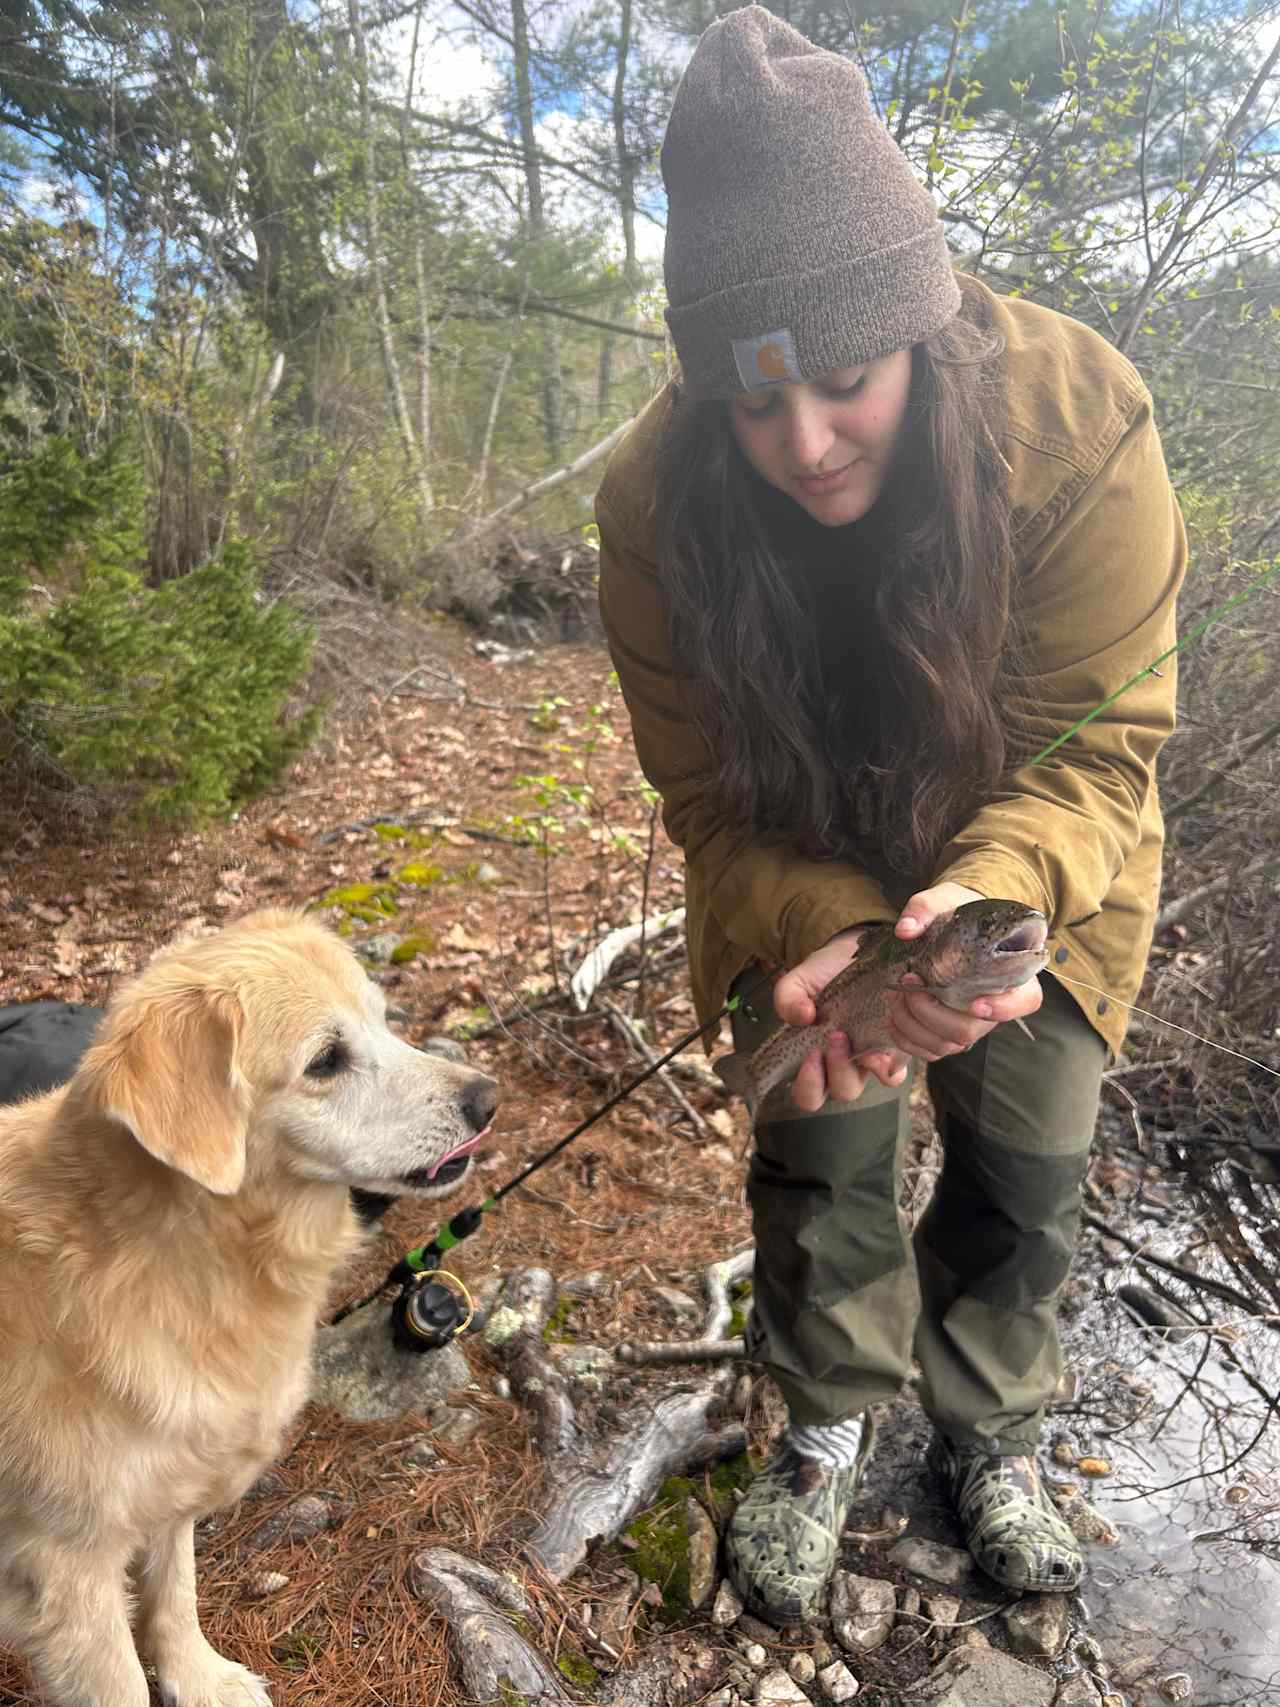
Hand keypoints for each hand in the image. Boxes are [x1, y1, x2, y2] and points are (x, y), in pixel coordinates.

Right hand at [772, 928, 909, 1112]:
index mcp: (815, 1058)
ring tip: (861, 1039)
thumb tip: (800, 1016)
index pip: (808, 1094)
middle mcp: (843, 1064)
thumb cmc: (824, 974)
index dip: (808, 1085)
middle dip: (838, 1070)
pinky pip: (897, 1069)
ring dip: (866, 1066)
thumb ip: (788, 997)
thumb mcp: (800, 980)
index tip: (811, 1054)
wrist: (856, 952)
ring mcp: (871, 1057)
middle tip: (836, 1037)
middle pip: (843, 1093)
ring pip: (873, 1083)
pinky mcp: (895, 1046)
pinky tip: (885, 1039)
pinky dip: (891, 1062)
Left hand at [887, 881, 1043, 1060]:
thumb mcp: (946, 898)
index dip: (1004, 1008)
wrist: (947, 924)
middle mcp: (997, 1002)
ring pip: (952, 1043)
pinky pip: (933, 1051)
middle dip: (936, 1014)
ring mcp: (973, 1020)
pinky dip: (909, 1041)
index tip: (974, 1004)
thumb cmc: (957, 912)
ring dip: (917, 1028)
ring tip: (896, 999)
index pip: (1026, 1001)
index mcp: (1013, 970)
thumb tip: (906, 930)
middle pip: (975, 1028)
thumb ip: (926, 908)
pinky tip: (893, 1020)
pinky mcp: (949, 1030)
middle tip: (911, 986)